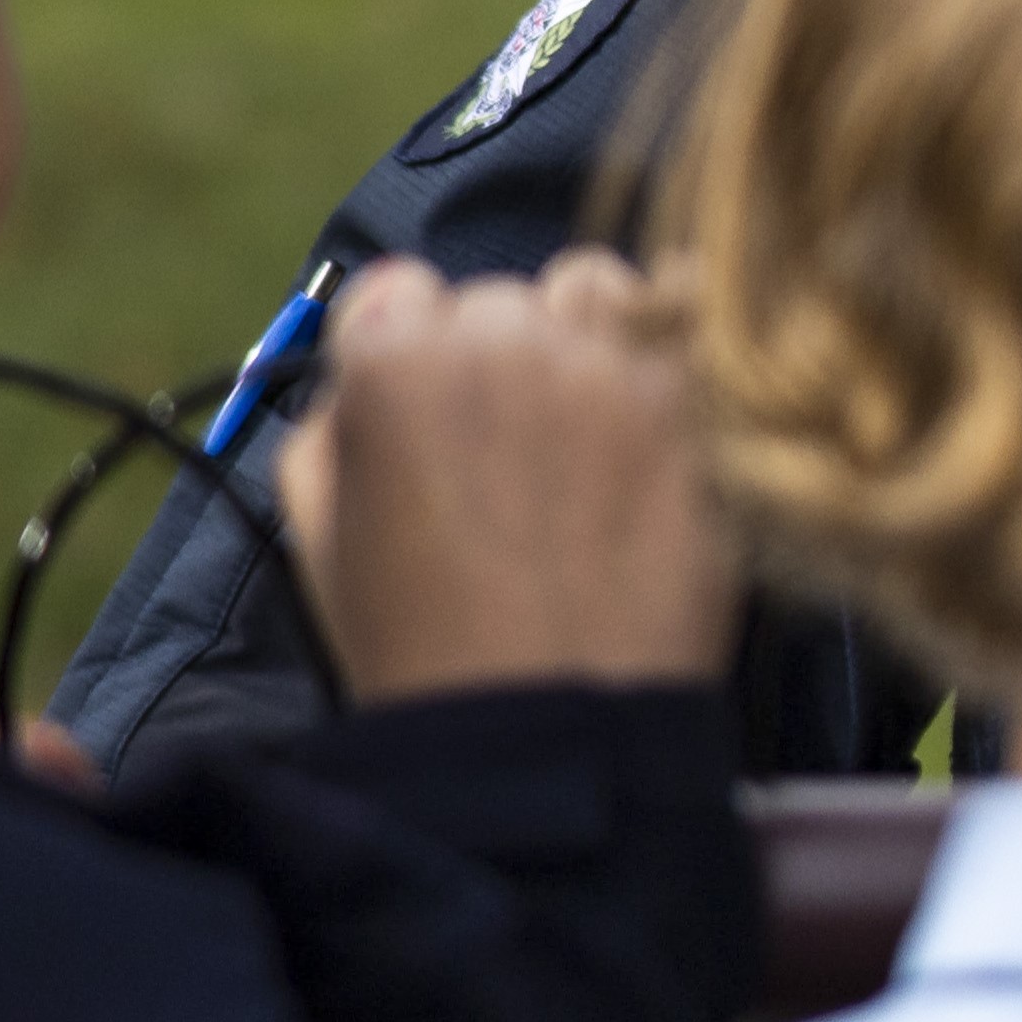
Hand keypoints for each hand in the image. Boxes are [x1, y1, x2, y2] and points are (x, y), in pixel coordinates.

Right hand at [273, 253, 732, 703]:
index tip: (430, 402)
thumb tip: (363, 378)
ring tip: (590, 419)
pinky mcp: (698, 405)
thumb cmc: (421, 646)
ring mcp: (610, 367)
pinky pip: (690, 317)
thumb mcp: (323, 535)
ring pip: (596, 289)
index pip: (398, 291)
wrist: (548, 732)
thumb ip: (330, 430)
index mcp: (393, 365)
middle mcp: (505, 344)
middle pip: (501, 300)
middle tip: (514, 443)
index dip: (409, 348)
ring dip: (587, 333)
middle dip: (500, 353)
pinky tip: (666, 398)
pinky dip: (676, 345)